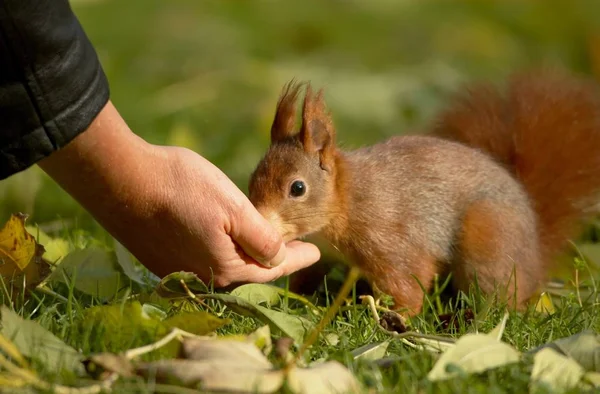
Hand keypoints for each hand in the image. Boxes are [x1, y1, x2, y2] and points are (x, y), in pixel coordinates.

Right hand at [39, 101, 320, 285]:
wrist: (120, 179)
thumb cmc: (181, 188)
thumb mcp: (234, 207)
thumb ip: (262, 238)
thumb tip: (279, 257)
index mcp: (225, 268)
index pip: (272, 268)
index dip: (297, 258)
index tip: (317, 252)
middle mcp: (202, 278)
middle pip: (249, 273)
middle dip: (274, 261)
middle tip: (296, 251)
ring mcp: (178, 272)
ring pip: (225, 268)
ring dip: (248, 258)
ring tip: (265, 246)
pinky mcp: (160, 260)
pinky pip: (203, 262)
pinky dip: (222, 253)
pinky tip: (227, 242)